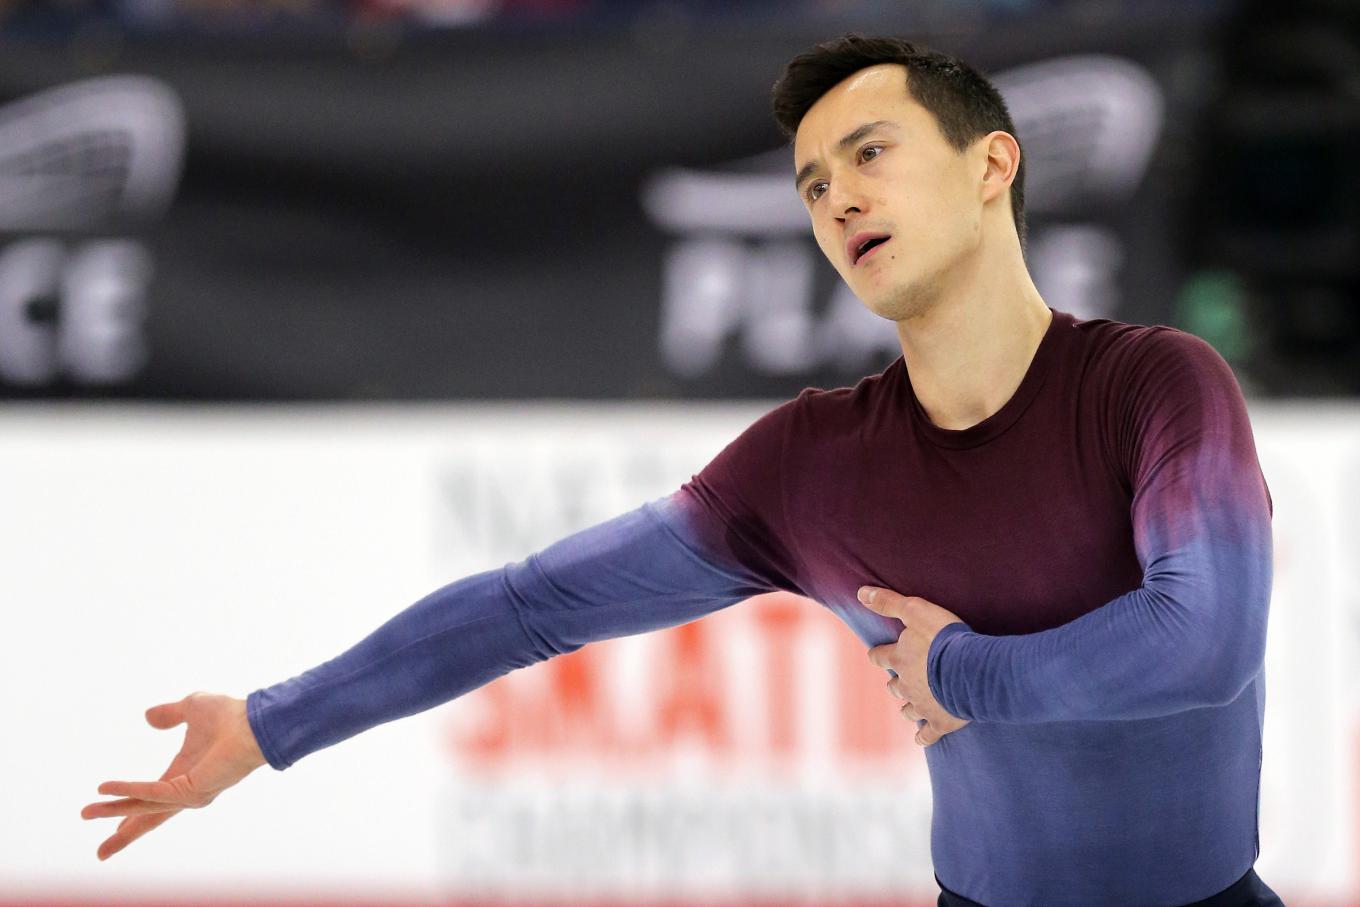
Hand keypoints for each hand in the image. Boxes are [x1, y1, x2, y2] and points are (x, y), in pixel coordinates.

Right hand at [81, 692, 268, 860]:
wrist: (251, 721)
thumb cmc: (230, 715)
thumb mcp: (192, 708)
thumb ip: (170, 714)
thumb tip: (149, 717)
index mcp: (185, 773)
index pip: (153, 799)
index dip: (133, 810)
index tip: (115, 826)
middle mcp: (186, 789)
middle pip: (149, 818)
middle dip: (124, 834)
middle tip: (101, 853)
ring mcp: (188, 793)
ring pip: (144, 807)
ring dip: (114, 810)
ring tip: (86, 812)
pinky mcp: (189, 791)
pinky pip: (151, 793)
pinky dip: (128, 791)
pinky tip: (107, 789)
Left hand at [860, 586, 971, 746]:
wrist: (972, 670)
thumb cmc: (944, 637)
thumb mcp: (916, 610)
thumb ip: (888, 602)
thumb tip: (860, 592)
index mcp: (899, 658)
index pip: (879, 657)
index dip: (879, 655)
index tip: (878, 654)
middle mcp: (906, 684)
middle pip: (894, 686)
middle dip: (897, 682)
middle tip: (903, 678)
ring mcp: (923, 705)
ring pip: (908, 710)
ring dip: (909, 707)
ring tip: (914, 704)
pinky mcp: (940, 722)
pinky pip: (928, 735)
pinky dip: (924, 736)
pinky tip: (921, 738)